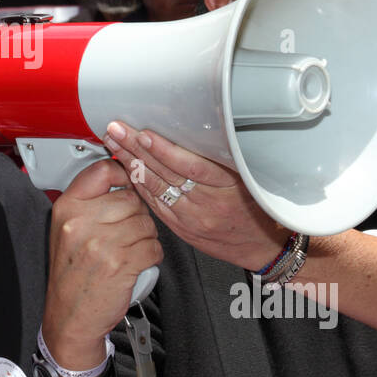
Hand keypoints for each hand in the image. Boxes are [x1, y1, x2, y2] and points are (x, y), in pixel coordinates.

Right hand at [41, 158, 160, 369]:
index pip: (102, 170)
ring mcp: (100, 243)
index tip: (127, 183)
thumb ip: (89, 203)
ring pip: (145, 223)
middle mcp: (80, 222)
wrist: (69, 317)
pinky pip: (153, 247)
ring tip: (131, 248)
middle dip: (137, 214)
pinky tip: (137, 262)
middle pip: (130, 198)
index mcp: (67, 208)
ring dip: (146, 236)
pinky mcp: (120, 264)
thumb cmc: (71, 275)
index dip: (122, 174)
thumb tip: (124, 178)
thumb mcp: (66, 231)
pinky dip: (152, 255)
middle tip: (128, 230)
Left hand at [103, 121, 287, 271]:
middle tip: (116, 130)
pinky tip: (126, 171)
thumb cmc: (258, 207)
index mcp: (227, 186)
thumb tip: (191, 130)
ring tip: (114, 145)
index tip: (145, 134)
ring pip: (156, 188)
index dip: (164, 150)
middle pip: (166, 173)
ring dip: (132, 164)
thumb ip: (221, 157)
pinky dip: (139, 186)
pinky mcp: (182, 229)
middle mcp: (207, 203)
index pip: (190, 166)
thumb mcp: (248, 176)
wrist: (261, 247)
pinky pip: (155, 205)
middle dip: (137, 149)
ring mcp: (192, 218)